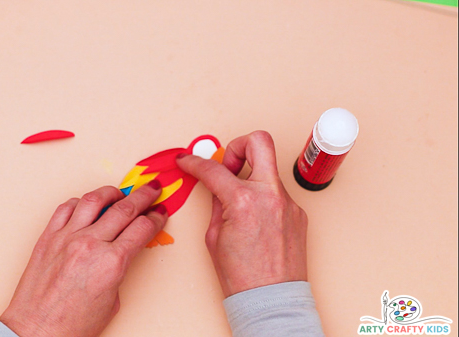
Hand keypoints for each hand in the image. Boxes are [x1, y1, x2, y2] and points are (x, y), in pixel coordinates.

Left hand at [0, 181, 167, 336]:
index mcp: (111, 263)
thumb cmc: (71, 326)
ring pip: (94, 199)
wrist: (36, 332)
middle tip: (152, 190)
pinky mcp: (48, 238)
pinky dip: (81, 201)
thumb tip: (122, 248)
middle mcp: (89, 245)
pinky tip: (88, 204)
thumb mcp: (112, 300)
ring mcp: (66, 238)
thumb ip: (119, 268)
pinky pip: (66, 208)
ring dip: (112, 192)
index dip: (155, 218)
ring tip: (121, 192)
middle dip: (144, 196)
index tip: (160, 214)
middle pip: (125, 208)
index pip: (142, 228)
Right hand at [176, 131, 307, 297]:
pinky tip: (255, 219)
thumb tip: (217, 185)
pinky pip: (277, 193)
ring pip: (268, 170)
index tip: (188, 161)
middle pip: (259, 142)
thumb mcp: (215, 236)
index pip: (213, 169)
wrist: (271, 299)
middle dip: (238, 145)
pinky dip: (263, 198)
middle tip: (229, 163)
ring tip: (239, 201)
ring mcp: (289, 203)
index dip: (194, 162)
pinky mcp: (299, 213)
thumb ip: (217, 202)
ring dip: (251, 176)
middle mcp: (271, 195)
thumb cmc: (242, 276)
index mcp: (244, 202)